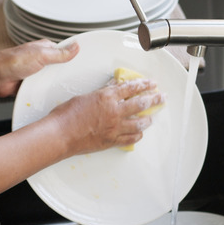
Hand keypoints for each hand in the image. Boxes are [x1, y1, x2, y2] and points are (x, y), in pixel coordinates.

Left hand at [0, 39, 79, 97]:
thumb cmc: (11, 62)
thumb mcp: (41, 55)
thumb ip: (60, 53)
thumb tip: (76, 46)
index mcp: (45, 49)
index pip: (65, 51)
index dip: (75, 57)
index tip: (86, 63)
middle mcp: (41, 60)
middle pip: (60, 68)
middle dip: (67, 73)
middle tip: (80, 80)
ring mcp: (37, 74)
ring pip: (53, 80)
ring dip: (56, 84)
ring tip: (69, 89)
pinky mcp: (32, 86)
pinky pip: (44, 90)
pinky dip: (47, 93)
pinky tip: (54, 96)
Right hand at [49, 79, 164, 154]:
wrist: (60, 134)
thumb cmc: (67, 115)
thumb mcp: (86, 97)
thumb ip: (101, 94)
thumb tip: (111, 90)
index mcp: (107, 97)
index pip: (131, 88)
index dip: (144, 85)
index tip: (152, 83)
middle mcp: (114, 111)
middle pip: (141, 104)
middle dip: (154, 99)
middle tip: (162, 98)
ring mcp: (114, 127)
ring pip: (139, 123)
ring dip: (148, 119)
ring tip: (152, 117)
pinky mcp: (111, 141)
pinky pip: (130, 138)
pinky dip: (137, 135)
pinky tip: (139, 133)